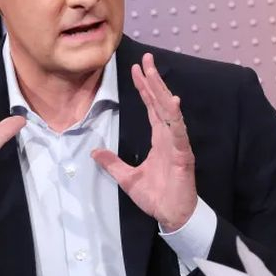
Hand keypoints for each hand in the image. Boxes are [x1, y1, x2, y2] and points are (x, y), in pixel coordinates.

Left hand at [91, 53, 196, 230]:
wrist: (172, 216)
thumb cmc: (157, 197)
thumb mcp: (126, 178)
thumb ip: (112, 164)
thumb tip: (93, 152)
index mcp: (158, 139)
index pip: (151, 107)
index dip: (144, 88)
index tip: (136, 69)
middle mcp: (168, 136)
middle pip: (160, 102)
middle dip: (153, 80)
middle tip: (146, 58)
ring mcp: (177, 143)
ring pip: (168, 111)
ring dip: (161, 91)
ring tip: (154, 72)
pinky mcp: (182, 155)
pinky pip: (178, 132)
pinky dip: (175, 117)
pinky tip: (172, 102)